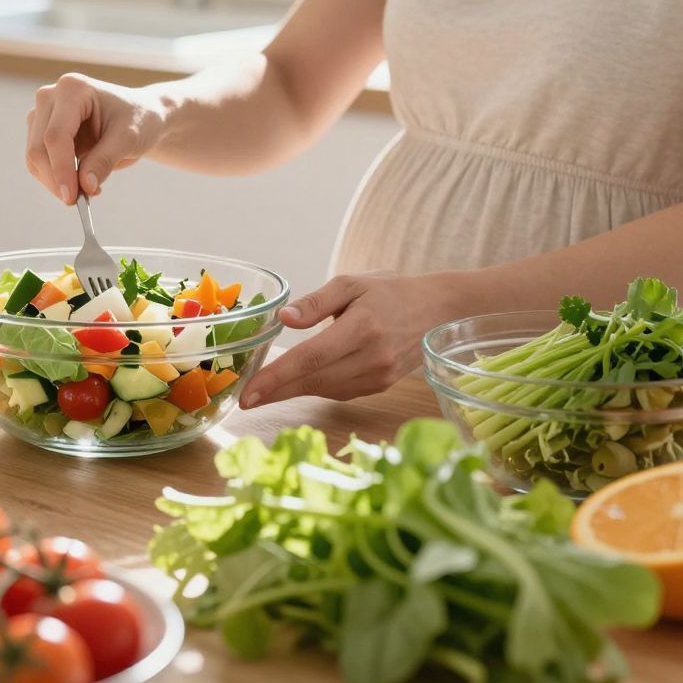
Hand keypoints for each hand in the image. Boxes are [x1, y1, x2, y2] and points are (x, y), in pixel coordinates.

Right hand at [25, 73, 167, 204]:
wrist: (139, 116)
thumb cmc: (138, 119)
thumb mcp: (129, 139)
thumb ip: (105, 160)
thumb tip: (85, 187)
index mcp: (72, 89)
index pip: (56, 135)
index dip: (61, 169)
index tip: (71, 197)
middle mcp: (50, 97)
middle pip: (39, 148)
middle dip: (56, 180)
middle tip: (78, 202)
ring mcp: (42, 113)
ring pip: (35, 157)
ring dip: (56, 181)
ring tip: (89, 188)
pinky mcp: (40, 130)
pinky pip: (39, 162)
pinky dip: (56, 178)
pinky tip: (81, 180)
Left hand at [240, 272, 459, 407]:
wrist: (438, 311)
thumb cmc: (391, 291)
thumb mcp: (352, 283)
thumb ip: (316, 303)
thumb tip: (283, 319)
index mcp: (362, 327)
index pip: (311, 358)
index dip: (277, 377)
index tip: (249, 391)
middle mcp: (372, 358)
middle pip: (314, 381)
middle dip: (276, 391)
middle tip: (244, 399)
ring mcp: (379, 376)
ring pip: (325, 390)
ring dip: (292, 393)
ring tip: (263, 393)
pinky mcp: (381, 386)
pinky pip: (340, 391)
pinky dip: (316, 389)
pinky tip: (298, 385)